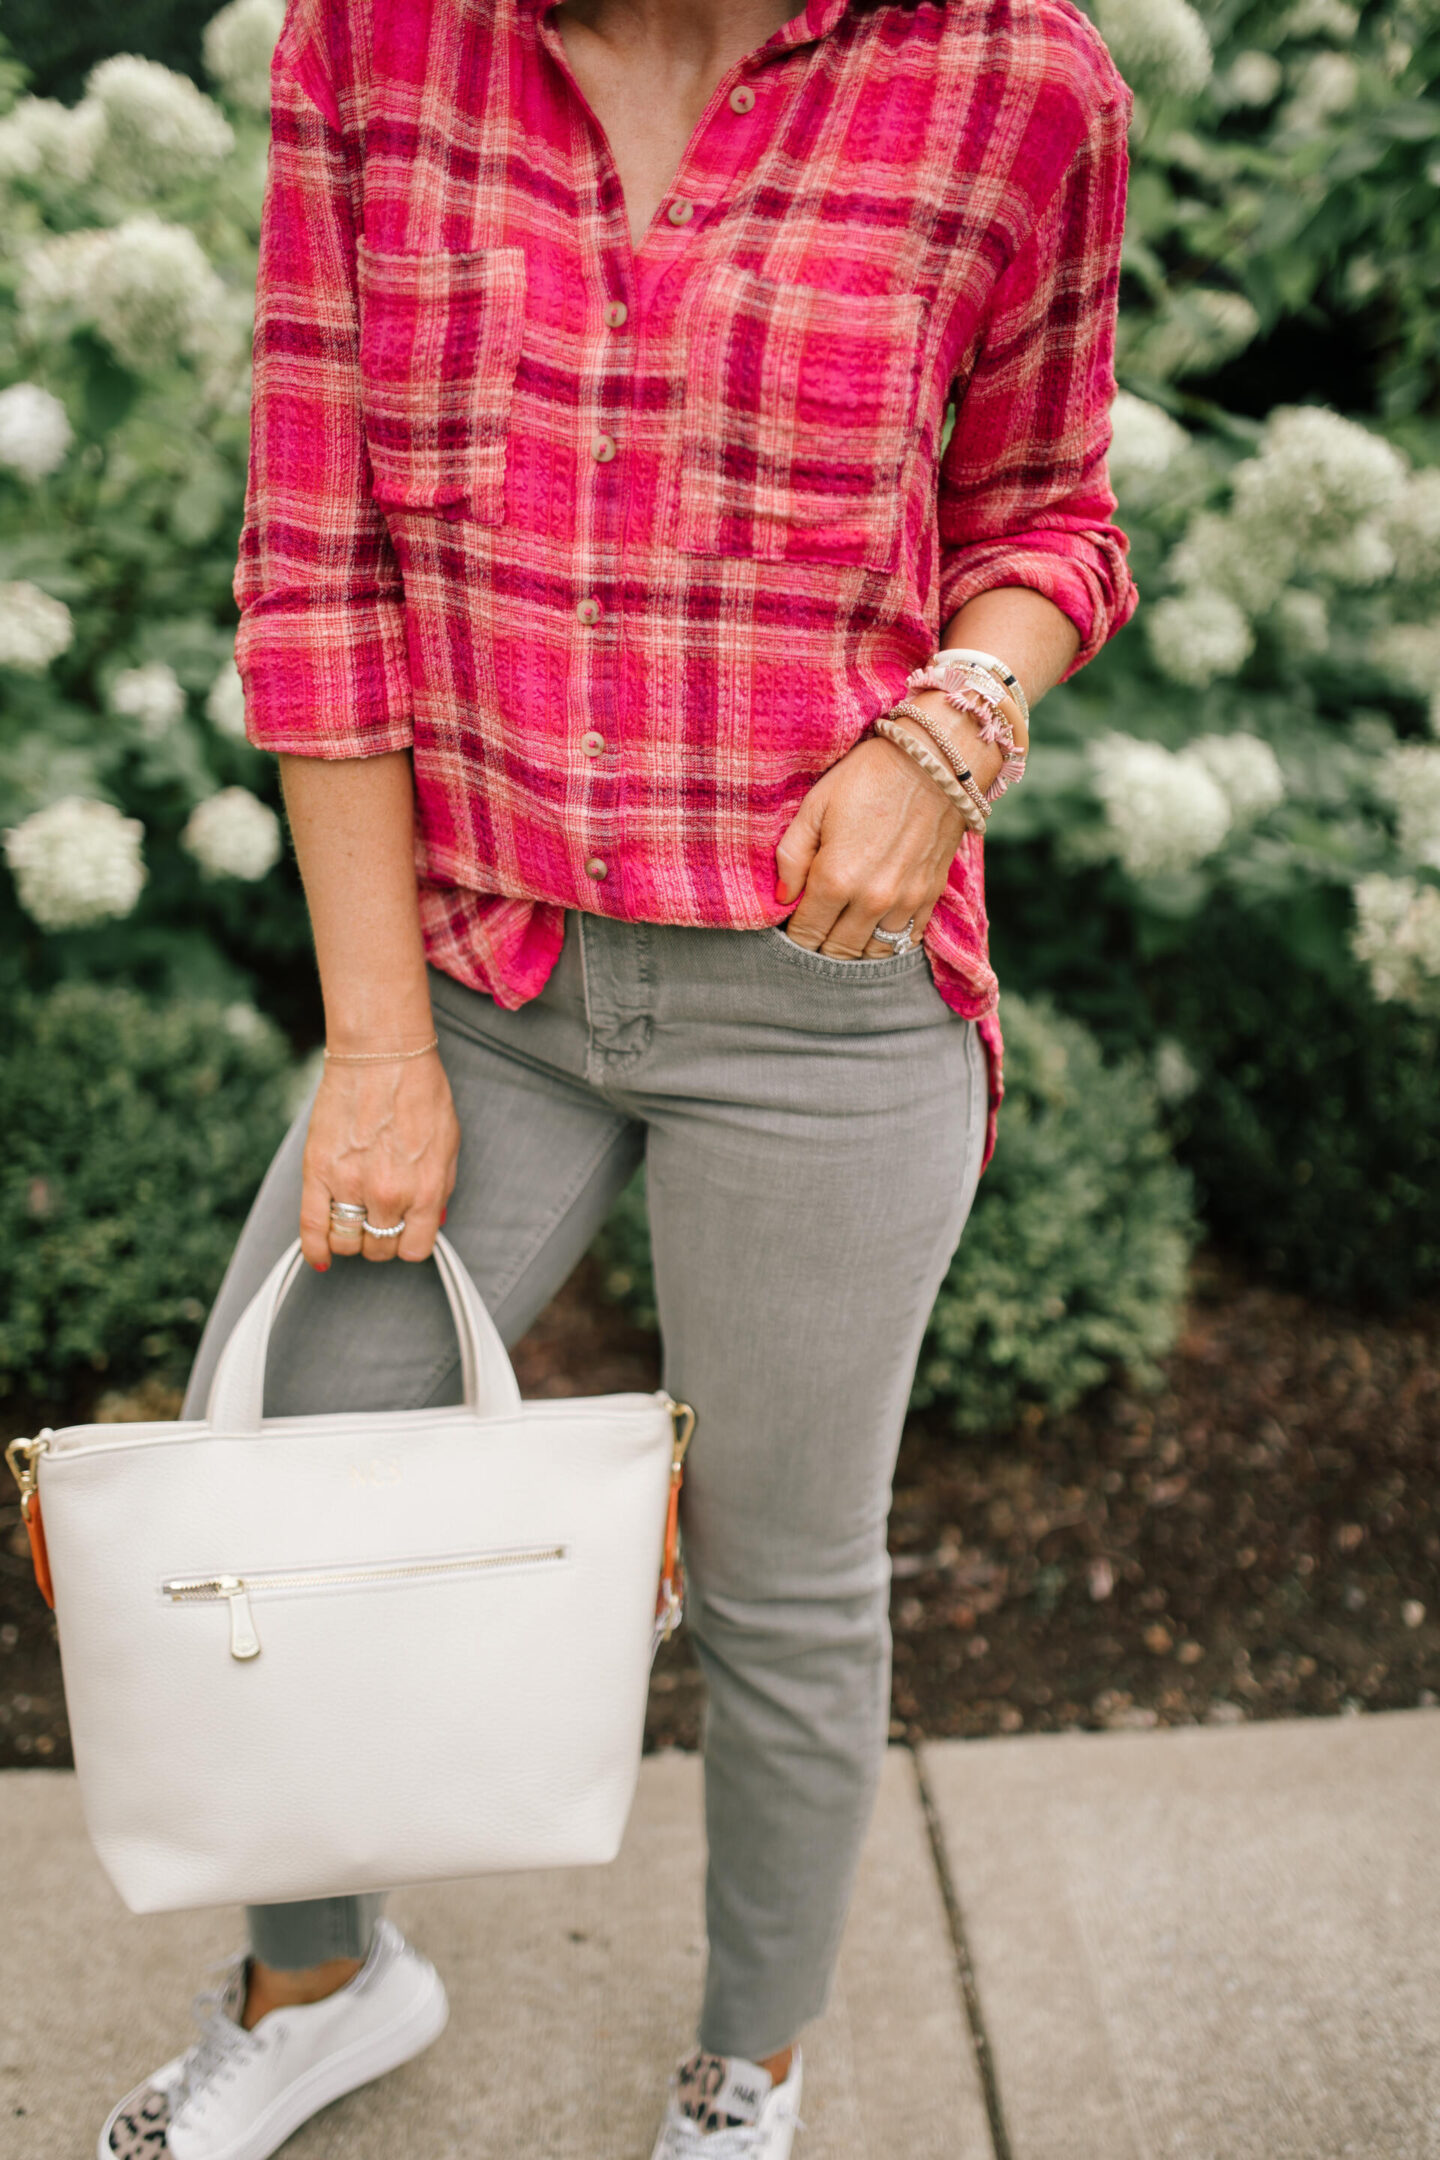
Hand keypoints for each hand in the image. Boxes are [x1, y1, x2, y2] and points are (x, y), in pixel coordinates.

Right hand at [298, 1048, 460, 1270]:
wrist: (382, 1056)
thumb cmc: (419, 1092)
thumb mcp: (448, 1145)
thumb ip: (440, 1189)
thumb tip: (431, 1222)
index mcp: (424, 1190)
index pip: (414, 1249)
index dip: (410, 1242)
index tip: (405, 1233)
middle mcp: (388, 1194)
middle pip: (379, 1248)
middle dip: (381, 1238)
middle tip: (379, 1218)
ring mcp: (349, 1185)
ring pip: (346, 1242)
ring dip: (351, 1240)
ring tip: (354, 1221)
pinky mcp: (318, 1172)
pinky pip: (311, 1227)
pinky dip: (315, 1249)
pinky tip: (321, 1257)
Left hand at [776, 701, 995, 955]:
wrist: (936, 762)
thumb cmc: (868, 777)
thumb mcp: (815, 806)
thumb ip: (791, 857)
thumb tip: (782, 897)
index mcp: (835, 880)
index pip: (805, 935)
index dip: (792, 935)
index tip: (790, 924)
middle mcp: (870, 901)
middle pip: (836, 952)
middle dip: (818, 947)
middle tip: (812, 929)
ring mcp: (904, 902)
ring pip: (870, 954)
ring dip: (852, 949)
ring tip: (840, 932)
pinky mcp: (929, 897)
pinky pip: (904, 941)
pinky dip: (884, 942)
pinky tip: (872, 927)